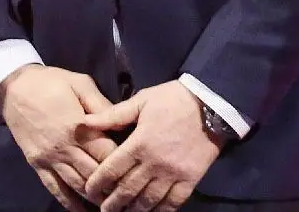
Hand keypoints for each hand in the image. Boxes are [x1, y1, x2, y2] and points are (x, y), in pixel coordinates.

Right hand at [0, 65, 117, 210]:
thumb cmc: (52, 83)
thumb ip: (101, 105)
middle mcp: (63, 148)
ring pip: (76, 185)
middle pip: (92, 172)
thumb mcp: (81, 84)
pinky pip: (55, 190)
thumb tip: (120, 120)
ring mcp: (49, 159)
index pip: (105, 152)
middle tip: (130, 190)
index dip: (122, 161)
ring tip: (112, 202)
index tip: (137, 167)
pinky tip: (83, 211)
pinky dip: (69, 203)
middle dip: (112, 183)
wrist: (15, 89)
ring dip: (94, 196)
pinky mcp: (38, 166)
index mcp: (77, 127)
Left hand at [82, 81, 220, 211]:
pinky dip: (160, 211)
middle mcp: (153, 163)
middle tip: (104, 210)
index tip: (90, 191)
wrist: (214, 102)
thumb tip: (85, 122)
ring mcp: (173, 173)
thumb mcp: (143, 100)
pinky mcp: (190, 178)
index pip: (110, 171)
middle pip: (126, 191)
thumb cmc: (175, 98)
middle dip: (111, 204)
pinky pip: (173, 203)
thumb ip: (114, 114)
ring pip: (147, 201)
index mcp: (139, 144)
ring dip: (133, 210)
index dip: (96, 185)